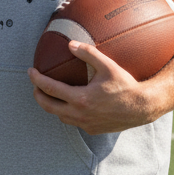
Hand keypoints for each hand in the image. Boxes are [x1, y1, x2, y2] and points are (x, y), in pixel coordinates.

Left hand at [28, 40, 162, 134]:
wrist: (143, 108)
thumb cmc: (126, 86)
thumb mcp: (108, 66)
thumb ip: (88, 53)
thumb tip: (70, 44)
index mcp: (80, 98)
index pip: (49, 89)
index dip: (36, 79)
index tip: (30, 71)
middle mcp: (80, 114)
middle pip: (48, 106)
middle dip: (37, 95)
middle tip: (35, 85)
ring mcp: (85, 124)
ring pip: (60, 116)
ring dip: (51, 105)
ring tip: (49, 94)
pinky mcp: (92, 130)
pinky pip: (73, 122)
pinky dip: (66, 113)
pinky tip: (69, 104)